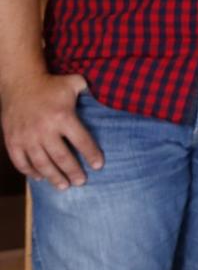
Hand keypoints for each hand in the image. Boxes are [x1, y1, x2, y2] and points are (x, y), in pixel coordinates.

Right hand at [1, 71, 101, 188]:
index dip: (91, 154)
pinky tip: (40, 177)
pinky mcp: (12, 140)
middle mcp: (44, 129)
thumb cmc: (52, 84)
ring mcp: (26, 137)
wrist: (20, 82)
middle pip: (62, 157)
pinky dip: (30, 172)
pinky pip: (21, 161)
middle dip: (73, 172)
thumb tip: (112, 93)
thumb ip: (92, 90)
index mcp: (63, 116)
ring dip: (54, 177)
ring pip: (42, 163)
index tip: (98, 166)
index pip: (81, 141)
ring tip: (64, 186)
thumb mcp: (75, 82)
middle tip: (82, 182)